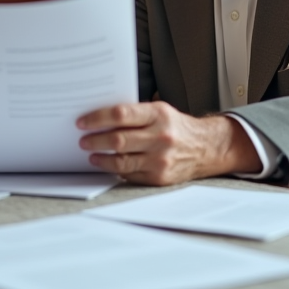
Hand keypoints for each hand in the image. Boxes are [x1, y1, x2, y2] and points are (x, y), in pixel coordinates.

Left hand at [76, 101, 258, 185]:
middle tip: (83, 140)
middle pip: (118, 139)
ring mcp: (160, 159)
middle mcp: (160, 136)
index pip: (120, 114)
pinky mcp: (159, 177)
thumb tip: (100, 117)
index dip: (97, 118)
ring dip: (101, 158)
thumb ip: (135, 114)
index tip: (82, 122)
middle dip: (95, 140)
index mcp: (158, 114)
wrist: (206, 148)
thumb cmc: (177, 127)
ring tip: (92, 155)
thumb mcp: (160, 111)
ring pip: (120, 160)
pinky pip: (129, 174)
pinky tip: (109, 164)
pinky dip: (116, 170)